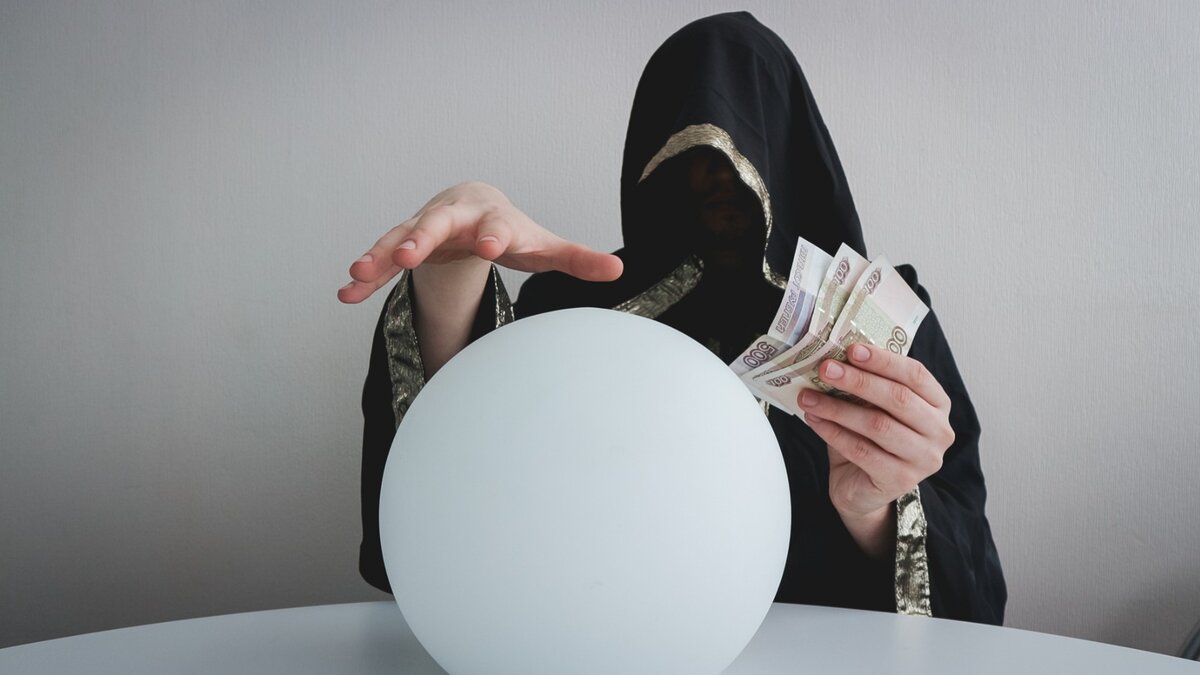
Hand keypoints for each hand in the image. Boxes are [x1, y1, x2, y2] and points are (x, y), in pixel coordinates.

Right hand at [337, 181, 622, 302]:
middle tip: (409, 256)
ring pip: (398, 238)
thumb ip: (577, 258)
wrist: (474, 203)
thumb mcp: (543, 246)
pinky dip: (365, 276)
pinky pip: (381, 259)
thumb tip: (619, 269)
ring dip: (380, 254)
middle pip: (436, 223)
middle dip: (422, 238)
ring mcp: (424, 228)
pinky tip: (346, 294)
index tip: (490, 247)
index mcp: (493, 218)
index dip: (493, 234)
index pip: (495, 225)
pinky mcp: (403, 244)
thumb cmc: (513, 229)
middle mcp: (454, 218)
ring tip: (359, 272)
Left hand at [796, 342, 954, 556]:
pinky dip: (834, 432)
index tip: (851, 350)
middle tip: (826, 369)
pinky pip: (861, 450)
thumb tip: (834, 357)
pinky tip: (814, 420)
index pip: (915, 374)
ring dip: (838, 408)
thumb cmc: (870, 439)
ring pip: (878, 425)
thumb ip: (865, 385)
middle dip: (858, 381)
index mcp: (938, 404)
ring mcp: (923, 458)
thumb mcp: (872, 408)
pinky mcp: (901, 480)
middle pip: (898, 398)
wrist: (864, 489)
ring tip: (809, 397)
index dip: (883, 360)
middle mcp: (939, 431)